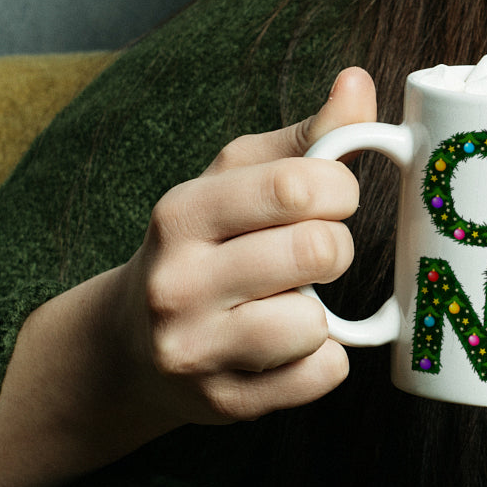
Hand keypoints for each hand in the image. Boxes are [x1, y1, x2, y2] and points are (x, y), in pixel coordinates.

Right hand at [110, 65, 376, 427]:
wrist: (129, 347)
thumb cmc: (206, 245)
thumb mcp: (238, 179)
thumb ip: (309, 137)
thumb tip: (358, 82)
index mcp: (182, 213)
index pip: (297, 187)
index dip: (340, 190)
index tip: (333, 199)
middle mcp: (177, 283)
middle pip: (318, 252)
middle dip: (336, 249)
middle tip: (314, 255)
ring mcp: (196, 350)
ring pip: (315, 323)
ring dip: (322, 312)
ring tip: (291, 302)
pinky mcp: (224, 404)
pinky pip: (319, 376)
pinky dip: (323, 360)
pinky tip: (290, 347)